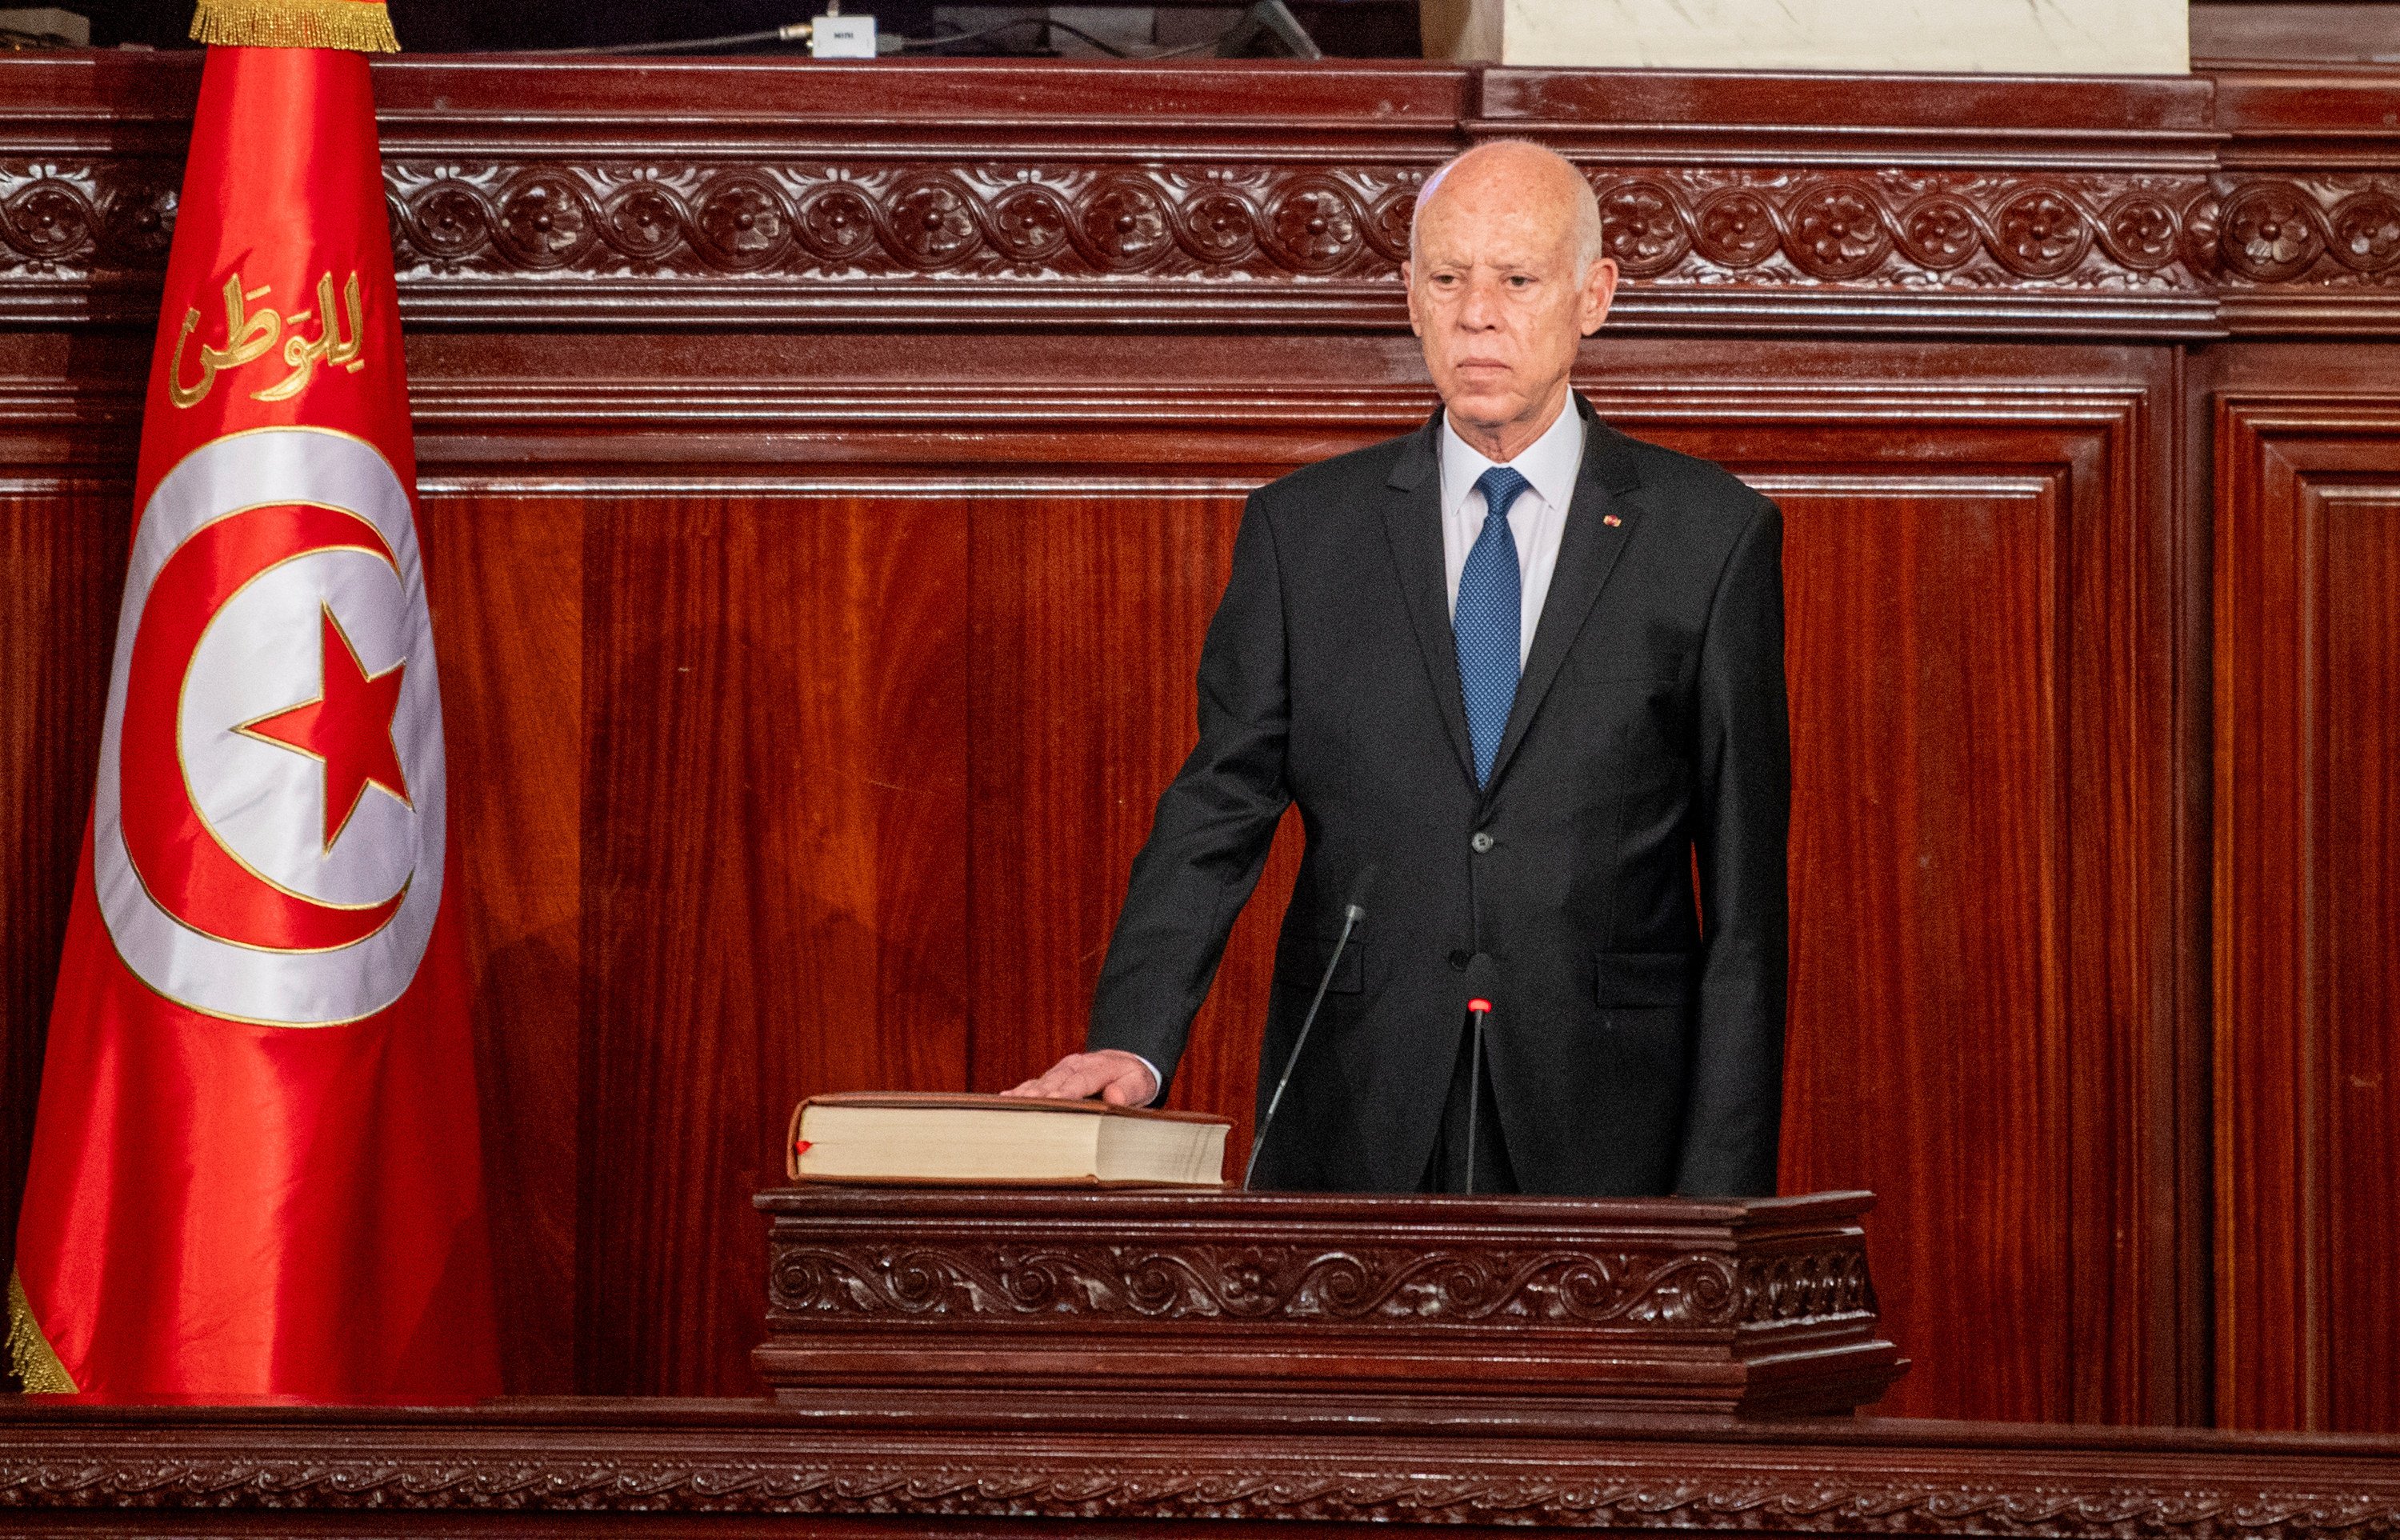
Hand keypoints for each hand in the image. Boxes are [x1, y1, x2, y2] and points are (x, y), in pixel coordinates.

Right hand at [1004, 1050, 1158, 1106]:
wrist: (1126, 1064)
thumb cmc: (1134, 1079)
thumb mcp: (1141, 1084)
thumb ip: (1129, 1091)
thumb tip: (1114, 1097)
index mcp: (1099, 1066)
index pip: (1081, 1080)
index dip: (1066, 1091)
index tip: (1053, 1100)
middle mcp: (1077, 1064)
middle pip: (1056, 1080)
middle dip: (1040, 1094)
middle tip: (1025, 1107)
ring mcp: (1063, 1069)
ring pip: (1042, 1081)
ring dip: (1026, 1093)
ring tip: (1009, 1105)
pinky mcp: (1054, 1075)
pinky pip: (1036, 1082)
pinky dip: (1021, 1091)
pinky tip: (1006, 1099)